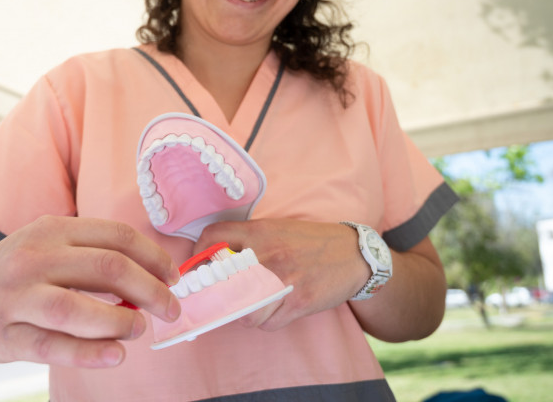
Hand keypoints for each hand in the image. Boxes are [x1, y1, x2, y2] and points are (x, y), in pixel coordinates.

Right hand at [0, 215, 180, 368]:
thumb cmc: (17, 271)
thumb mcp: (48, 247)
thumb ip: (91, 257)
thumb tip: (151, 282)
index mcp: (51, 230)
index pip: (115, 236)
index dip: (153, 256)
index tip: (173, 277)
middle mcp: (32, 258)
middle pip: (106, 268)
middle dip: (150, 289)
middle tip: (171, 308)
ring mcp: (16, 297)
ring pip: (77, 308)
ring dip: (120, 320)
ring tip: (140, 328)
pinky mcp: (5, 336)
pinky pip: (52, 346)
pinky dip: (89, 353)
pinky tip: (115, 355)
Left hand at [192, 219, 367, 330]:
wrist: (353, 253)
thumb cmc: (311, 242)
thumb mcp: (277, 229)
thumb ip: (249, 241)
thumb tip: (215, 260)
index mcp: (260, 231)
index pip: (214, 236)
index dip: (198, 253)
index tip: (198, 268)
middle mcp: (267, 253)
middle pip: (221, 282)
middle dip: (215, 295)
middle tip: (216, 298)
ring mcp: (283, 279)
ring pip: (243, 311)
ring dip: (244, 314)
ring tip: (252, 307)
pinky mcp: (298, 301)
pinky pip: (267, 323)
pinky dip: (267, 321)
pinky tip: (275, 311)